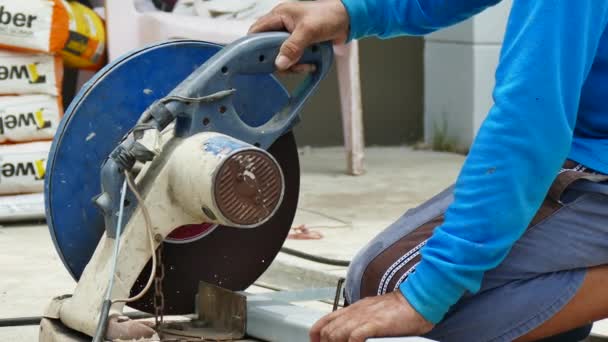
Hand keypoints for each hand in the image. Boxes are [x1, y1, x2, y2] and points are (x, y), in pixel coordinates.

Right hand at [248, 0, 349, 70]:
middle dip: (278, 59)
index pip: (257, 30)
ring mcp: (291, 36)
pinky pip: (293, 59)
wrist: (349, 20)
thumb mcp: (309, 30)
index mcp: (280, 15)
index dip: (253, 45)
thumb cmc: (330, 15)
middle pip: (268, 47)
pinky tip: (310, 64)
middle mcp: (282, 25)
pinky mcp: (300, 45)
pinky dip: (300, 64)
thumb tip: (280, 63)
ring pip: (281, 56)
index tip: (256, 61)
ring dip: (292, 64)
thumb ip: (293, 47)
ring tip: (304, 64)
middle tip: (287, 65)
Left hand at [310, 291, 434, 341]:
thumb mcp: (373, 311)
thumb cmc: (399, 309)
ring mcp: (363, 317)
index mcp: (354, 309)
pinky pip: (354, 336)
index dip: (317, 335)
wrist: (417, 300)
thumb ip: (361, 321)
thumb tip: (353, 335)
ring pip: (336, 334)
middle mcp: (355, 312)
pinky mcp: (374, 323)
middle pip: (328, 331)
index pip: (325, 321)